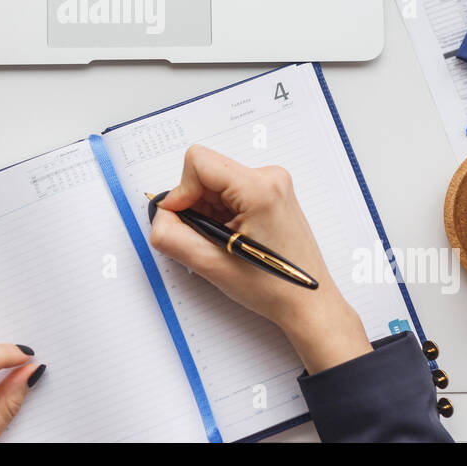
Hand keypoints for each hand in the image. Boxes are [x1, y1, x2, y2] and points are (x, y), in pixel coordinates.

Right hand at [149, 145, 370, 374]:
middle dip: (196, 205)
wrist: (308, 303)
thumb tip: (158, 217)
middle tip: (210, 239)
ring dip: (208, 212)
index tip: (185, 220)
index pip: (198, 162)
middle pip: (206, 172)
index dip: (182, 192)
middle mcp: (268, 177)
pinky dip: (221, 213)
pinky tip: (233, 238)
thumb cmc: (273, 287)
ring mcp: (272, 184)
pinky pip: (229, 192)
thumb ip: (172, 237)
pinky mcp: (271, 193)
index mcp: (258, 188)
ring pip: (215, 183)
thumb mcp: (212, 265)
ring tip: (225, 242)